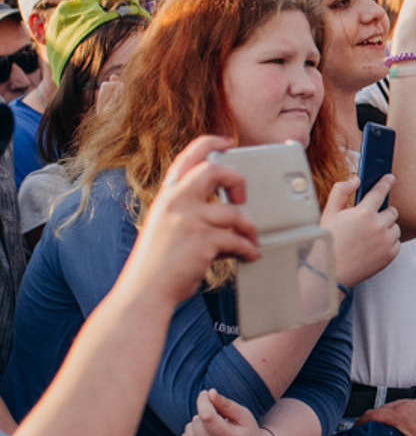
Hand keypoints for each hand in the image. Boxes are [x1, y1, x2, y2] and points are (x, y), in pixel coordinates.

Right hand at [128, 137, 258, 306]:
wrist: (144, 291)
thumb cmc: (158, 264)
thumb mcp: (166, 227)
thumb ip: (187, 212)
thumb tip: (224, 209)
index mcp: (167, 197)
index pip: (187, 158)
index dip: (209, 144)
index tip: (227, 143)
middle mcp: (176, 203)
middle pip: (215, 171)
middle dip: (237, 180)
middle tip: (242, 198)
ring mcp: (188, 221)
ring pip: (234, 212)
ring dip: (249, 228)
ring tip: (250, 240)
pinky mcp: (202, 241)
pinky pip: (238, 239)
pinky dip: (248, 249)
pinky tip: (249, 255)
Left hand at [180, 389, 274, 435]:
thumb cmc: (247, 433)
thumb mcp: (244, 416)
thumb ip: (227, 404)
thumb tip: (209, 393)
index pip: (207, 416)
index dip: (203, 401)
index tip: (205, 393)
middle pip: (197, 422)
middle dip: (205, 415)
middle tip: (218, 420)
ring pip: (188, 431)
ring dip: (198, 426)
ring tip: (213, 430)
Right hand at [323, 174, 402, 285]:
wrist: (329, 271)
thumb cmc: (328, 242)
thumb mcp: (329, 213)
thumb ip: (341, 192)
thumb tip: (355, 181)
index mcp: (363, 213)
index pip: (380, 192)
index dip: (386, 183)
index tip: (390, 178)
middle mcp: (378, 226)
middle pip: (391, 211)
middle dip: (382, 212)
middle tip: (369, 219)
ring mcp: (386, 242)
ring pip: (395, 227)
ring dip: (386, 227)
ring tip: (369, 235)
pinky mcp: (390, 255)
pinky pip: (396, 242)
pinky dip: (388, 242)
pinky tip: (373, 245)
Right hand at [365, 396, 415, 435]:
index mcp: (399, 415)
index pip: (372, 415)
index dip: (360, 423)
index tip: (356, 430)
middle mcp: (404, 405)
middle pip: (378, 410)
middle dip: (369, 420)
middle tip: (366, 432)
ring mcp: (412, 403)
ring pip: (390, 407)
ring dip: (383, 416)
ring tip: (381, 430)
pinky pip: (401, 406)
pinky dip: (394, 414)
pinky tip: (399, 425)